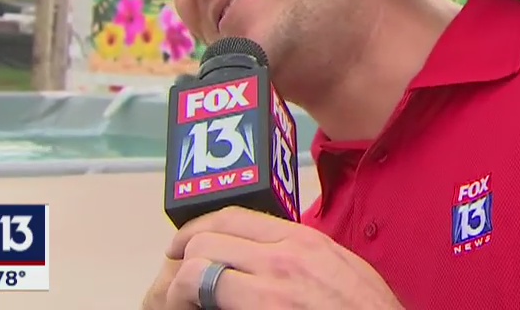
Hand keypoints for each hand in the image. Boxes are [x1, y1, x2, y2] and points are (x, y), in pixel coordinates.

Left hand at [142, 207, 402, 309]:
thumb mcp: (342, 271)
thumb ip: (306, 257)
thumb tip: (271, 254)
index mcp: (304, 242)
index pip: (234, 218)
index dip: (199, 231)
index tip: (185, 247)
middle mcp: (284, 257)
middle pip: (207, 239)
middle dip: (183, 260)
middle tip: (176, 284)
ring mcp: (271, 289)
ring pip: (196, 269)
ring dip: (181, 287)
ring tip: (183, 304)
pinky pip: (206, 297)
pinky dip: (191, 304)